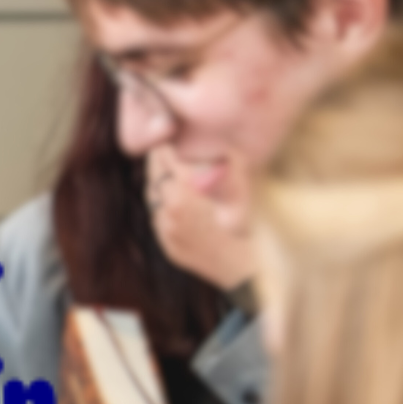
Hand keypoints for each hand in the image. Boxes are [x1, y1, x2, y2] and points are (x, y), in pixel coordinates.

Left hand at [148, 145, 256, 289]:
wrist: (247, 265)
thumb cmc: (250, 219)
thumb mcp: (242, 180)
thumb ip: (223, 156)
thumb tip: (211, 139)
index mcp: (186, 184)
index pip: (162, 152)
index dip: (167, 143)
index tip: (172, 138)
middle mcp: (170, 204)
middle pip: (153, 171)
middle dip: (162, 162)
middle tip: (172, 155)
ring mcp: (165, 226)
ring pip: (152, 195)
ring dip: (161, 185)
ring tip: (178, 180)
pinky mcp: (166, 242)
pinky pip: (158, 218)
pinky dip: (167, 209)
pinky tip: (185, 208)